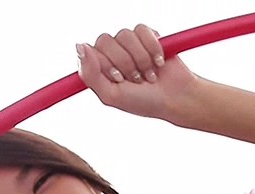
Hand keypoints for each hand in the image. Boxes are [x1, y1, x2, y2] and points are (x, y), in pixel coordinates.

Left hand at [77, 24, 198, 120]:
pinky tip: (158, 62)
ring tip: (148, 74)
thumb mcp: (111, 95)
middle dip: (124, 63)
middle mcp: (112, 53)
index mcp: (99, 68)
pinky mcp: (147, 36)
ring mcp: (129, 44)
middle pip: (105, 40)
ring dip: (140, 59)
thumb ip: (90, 74)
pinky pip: (141, 30)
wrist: (175, 98)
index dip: (107, 65)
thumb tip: (79, 47)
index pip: (90, 52)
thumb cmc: (143, 101)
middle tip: (136, 79)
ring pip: (124, 35)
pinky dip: (152, 48)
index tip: (119, 80)